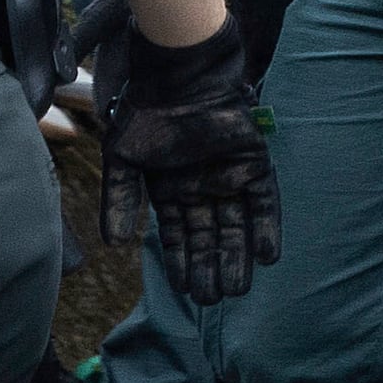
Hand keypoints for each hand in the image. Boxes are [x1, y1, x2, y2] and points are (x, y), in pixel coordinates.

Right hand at [98, 28, 279, 300]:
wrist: (179, 81)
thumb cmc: (147, 116)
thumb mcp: (124, 161)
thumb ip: (120, 201)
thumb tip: (114, 244)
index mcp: (172, 191)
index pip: (180, 237)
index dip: (183, 264)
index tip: (185, 292)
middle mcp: (204, 190)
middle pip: (211, 237)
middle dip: (211, 268)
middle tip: (214, 300)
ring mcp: (231, 178)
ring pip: (237, 226)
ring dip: (239, 256)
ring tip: (238, 290)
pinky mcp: (255, 164)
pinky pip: (264, 201)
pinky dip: (267, 227)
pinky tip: (268, 255)